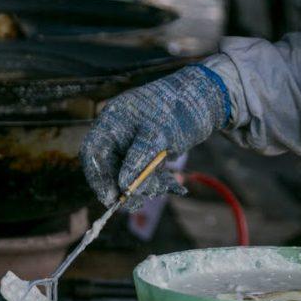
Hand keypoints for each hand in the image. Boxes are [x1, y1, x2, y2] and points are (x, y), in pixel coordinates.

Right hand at [79, 64, 230, 207]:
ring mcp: (133, 142)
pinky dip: (158, 181)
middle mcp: (118, 132)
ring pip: (129, 174)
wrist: (207, 97)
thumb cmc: (181, 107)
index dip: (98, 178)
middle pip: (109, 168)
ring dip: (145, 186)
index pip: (93, 153)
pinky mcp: (148, 151)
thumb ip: (140, 159)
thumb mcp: (159, 133)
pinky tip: (175, 186)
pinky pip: (146, 173)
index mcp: (112, 120)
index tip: (111, 198)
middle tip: (138, 204)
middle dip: (124, 187)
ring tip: (167, 186)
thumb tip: (123, 186)